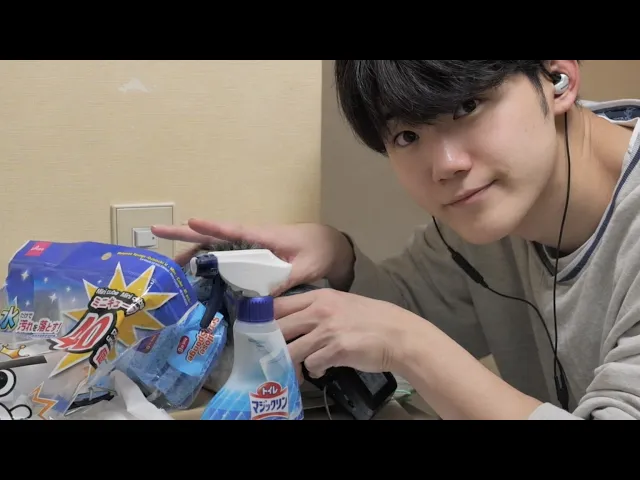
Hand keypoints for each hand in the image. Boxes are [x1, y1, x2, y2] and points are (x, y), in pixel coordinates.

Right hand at [152, 218, 355, 294]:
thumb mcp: (305, 266)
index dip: (210, 226)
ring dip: (194, 253)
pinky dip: (210, 265)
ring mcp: (250, 248)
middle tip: (157, 232)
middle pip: (214, 236)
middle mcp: (251, 239)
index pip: (232, 229)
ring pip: (216, 248)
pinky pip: (226, 260)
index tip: (190, 221)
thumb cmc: (318, 250)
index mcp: (262, 235)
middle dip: (187, 235)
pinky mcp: (253, 258)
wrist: (330, 246)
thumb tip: (262, 299)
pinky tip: (197, 277)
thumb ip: (284, 280)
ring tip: (171, 264)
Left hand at [276, 288, 421, 376]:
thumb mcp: (342, 303)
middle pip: (279, 327)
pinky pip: (311, 365)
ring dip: (292, 363)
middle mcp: (320, 311)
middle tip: (270, 354)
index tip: (257, 330)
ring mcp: (327, 331)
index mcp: (320, 296)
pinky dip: (313, 370)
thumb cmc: (373, 319)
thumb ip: (318, 309)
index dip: (264, 318)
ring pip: (291, 350)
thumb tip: (293, 321)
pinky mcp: (335, 351)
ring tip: (297, 368)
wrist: (399, 335)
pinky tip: (323, 368)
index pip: (279, 304)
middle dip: (271, 344)